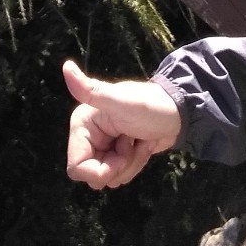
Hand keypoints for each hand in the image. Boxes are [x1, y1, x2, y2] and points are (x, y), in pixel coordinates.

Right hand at [62, 58, 181, 189]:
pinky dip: (135, 164)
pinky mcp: (118, 156)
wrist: (178, 112)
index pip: (77, 168)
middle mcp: (89, 137)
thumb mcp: (120, 101)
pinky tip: (143, 145)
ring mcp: (104, 147)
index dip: (100, 170)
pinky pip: (120, 175)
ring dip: (130, 164)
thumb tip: (66, 67)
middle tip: (131, 143)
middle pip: (94, 175)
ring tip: (139, 141)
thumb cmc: (150, 104)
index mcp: (83, 125)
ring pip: (109, 178)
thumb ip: (91, 90)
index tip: (121, 154)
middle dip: (119, 166)